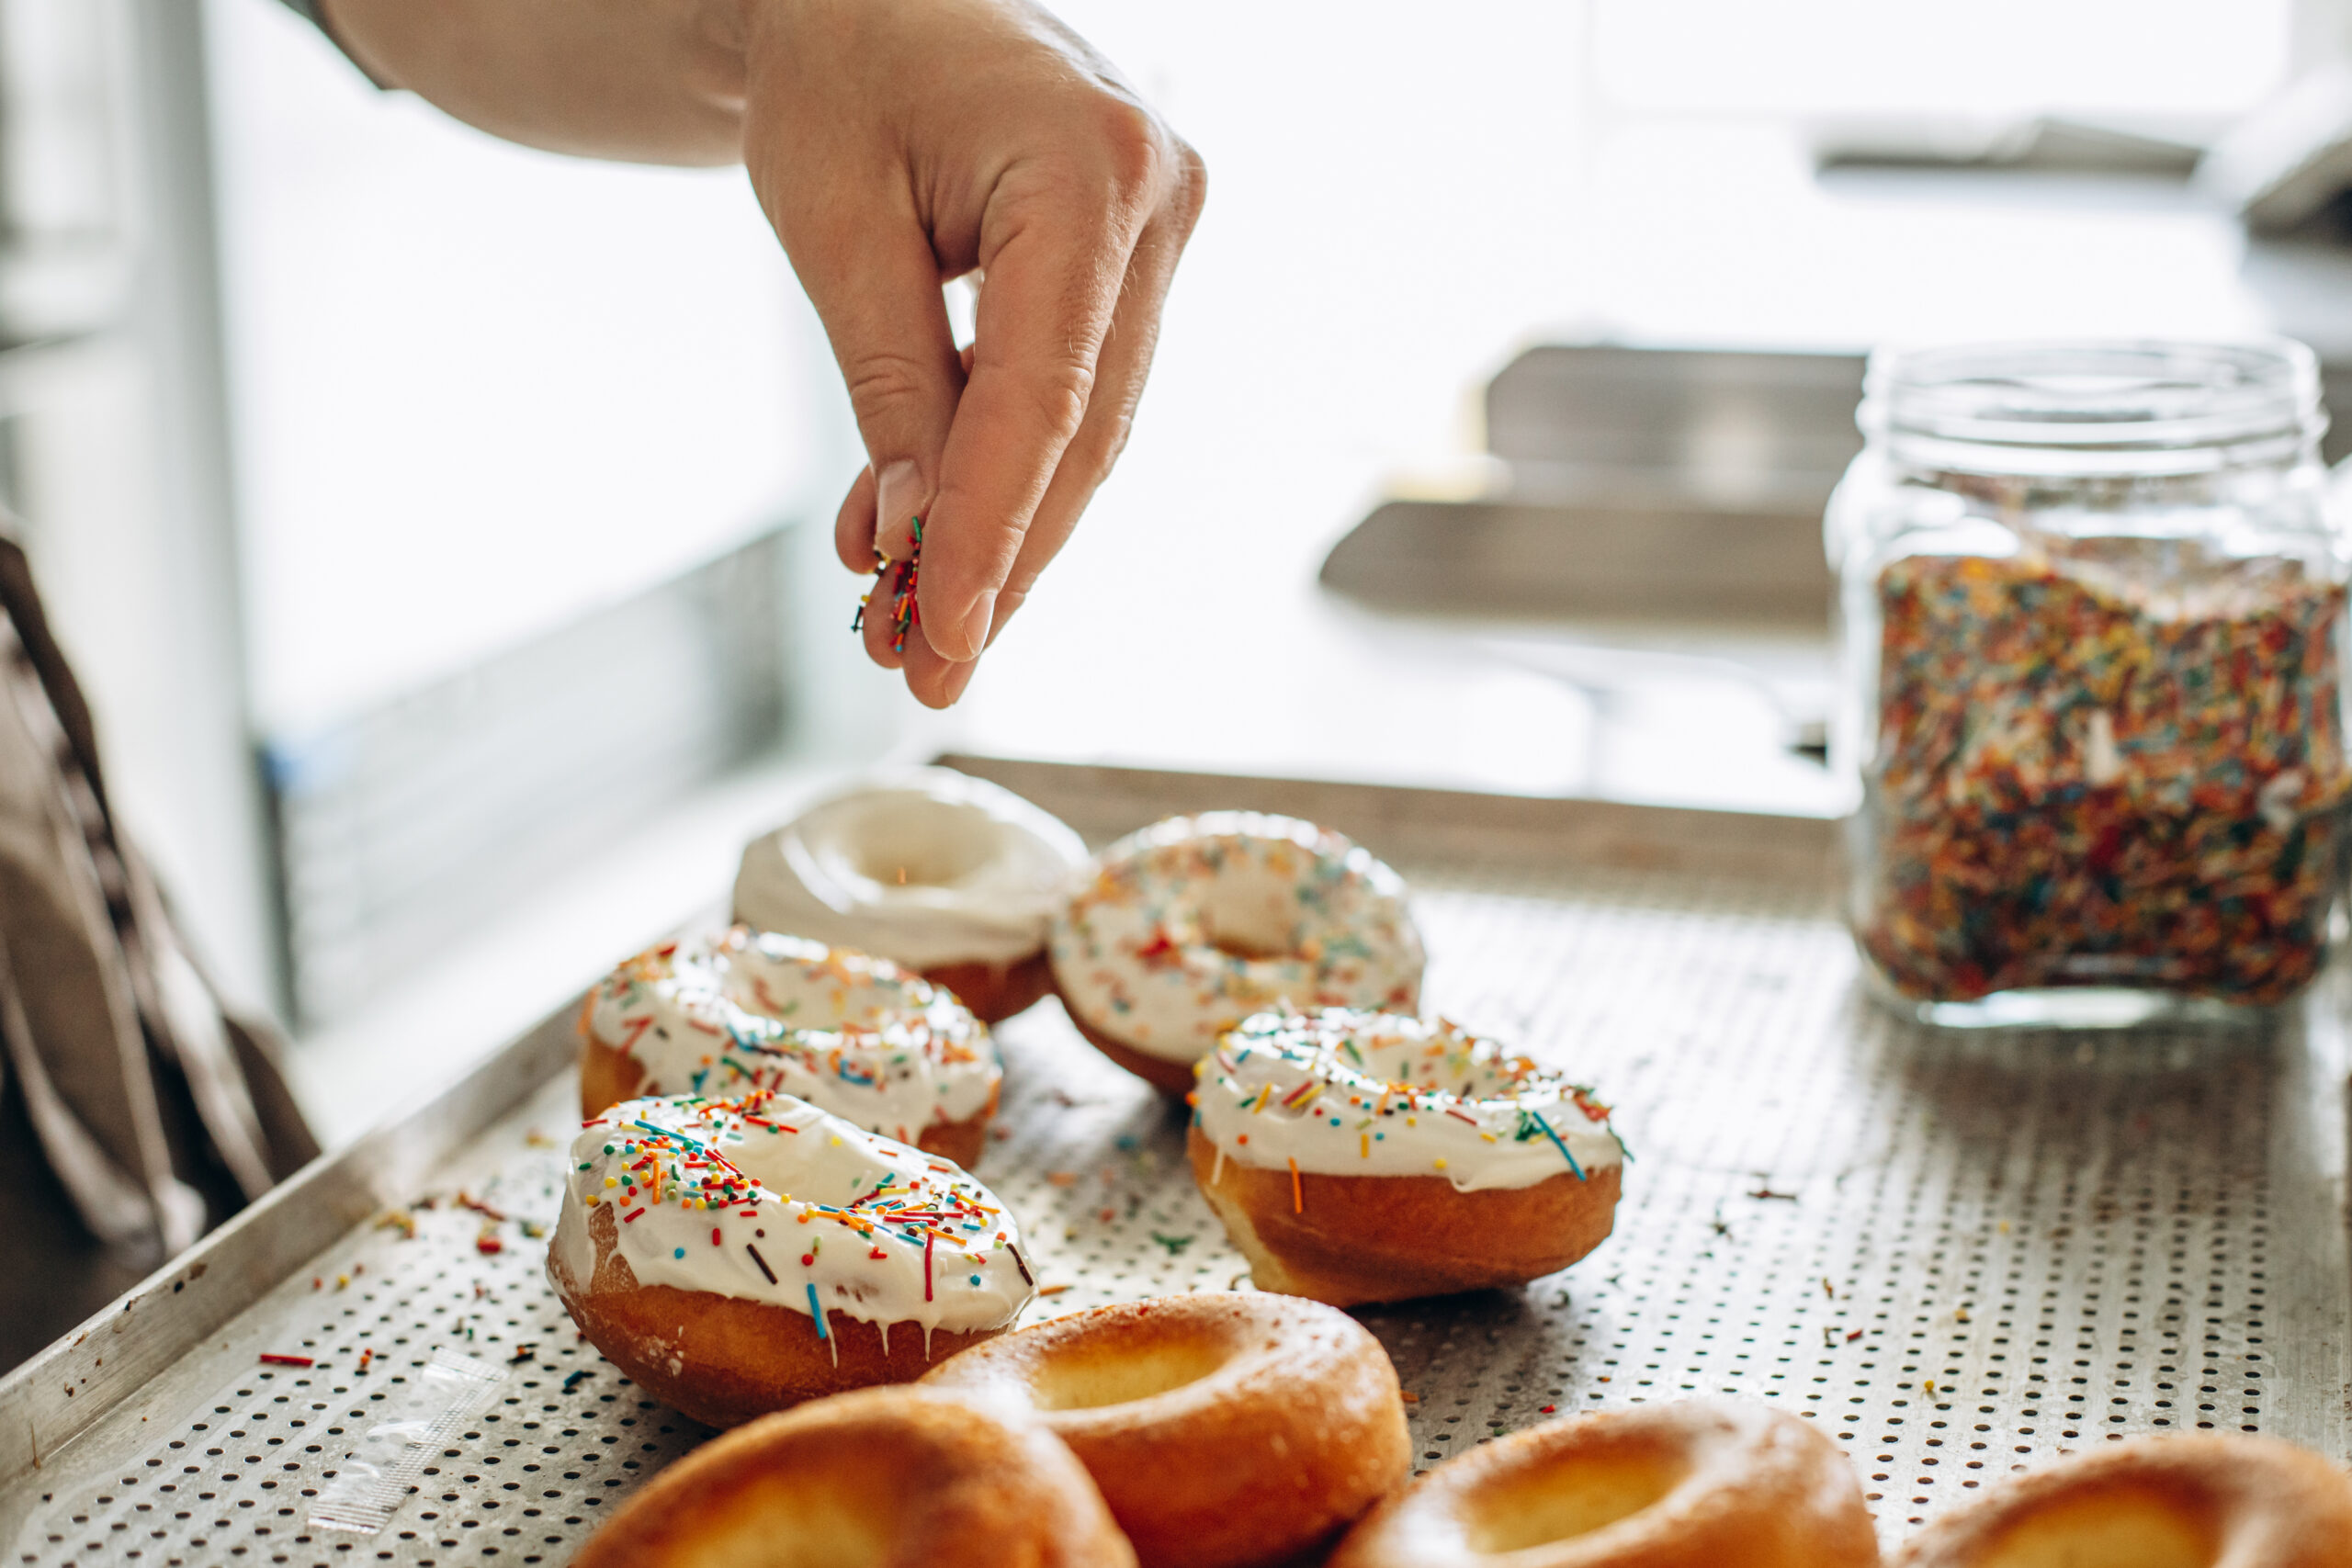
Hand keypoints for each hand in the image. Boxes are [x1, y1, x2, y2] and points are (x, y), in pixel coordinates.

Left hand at [738, 0, 1204, 705]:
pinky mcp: (1133, 264)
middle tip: (923, 666)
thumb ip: (891, 384)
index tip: (937, 634)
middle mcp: (1159, 199)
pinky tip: (918, 533)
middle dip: (1001, 559)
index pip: (1047, 393)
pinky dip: (1000, 472)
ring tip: (905, 618)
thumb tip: (914, 541)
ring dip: (1000, 531)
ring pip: (1088, 430)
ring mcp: (1161, 232)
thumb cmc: (838, 66)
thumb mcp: (833, 221)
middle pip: (1085, 431)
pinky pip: (1074, 394)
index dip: (992, 528)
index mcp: (1091, 164)